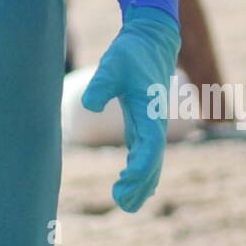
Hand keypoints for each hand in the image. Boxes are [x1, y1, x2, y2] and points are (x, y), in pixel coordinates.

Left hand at [81, 6, 180, 212]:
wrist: (149, 41)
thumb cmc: (130, 53)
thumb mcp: (113, 65)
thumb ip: (101, 84)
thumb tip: (89, 104)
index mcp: (151, 113)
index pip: (150, 148)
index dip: (139, 168)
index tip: (124, 182)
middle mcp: (155, 123)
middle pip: (153, 161)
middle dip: (139, 184)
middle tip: (121, 203)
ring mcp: (152, 124)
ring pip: (151, 161)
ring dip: (141, 182)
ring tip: (125, 204)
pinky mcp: (144, 122)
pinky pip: (145, 153)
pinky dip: (140, 170)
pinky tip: (130, 185)